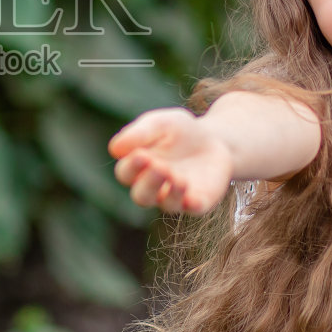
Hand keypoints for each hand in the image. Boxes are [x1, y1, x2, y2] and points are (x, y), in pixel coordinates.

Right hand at [108, 107, 233, 214]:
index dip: (131, 167)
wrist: (217, 139)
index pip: (126, 173)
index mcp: (138, 168)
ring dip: (171, 194)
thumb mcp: (161, 123)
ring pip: (167, 205)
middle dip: (149, 183)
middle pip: (142, 196)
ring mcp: (177, 197)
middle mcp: (154, 187)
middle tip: (159, 167)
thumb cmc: (180, 130)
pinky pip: (193, 208)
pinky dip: (192, 204)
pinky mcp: (199, 201)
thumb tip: (114, 149)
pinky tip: (192, 197)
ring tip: (178, 178)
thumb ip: (140, 133)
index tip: (141, 155)